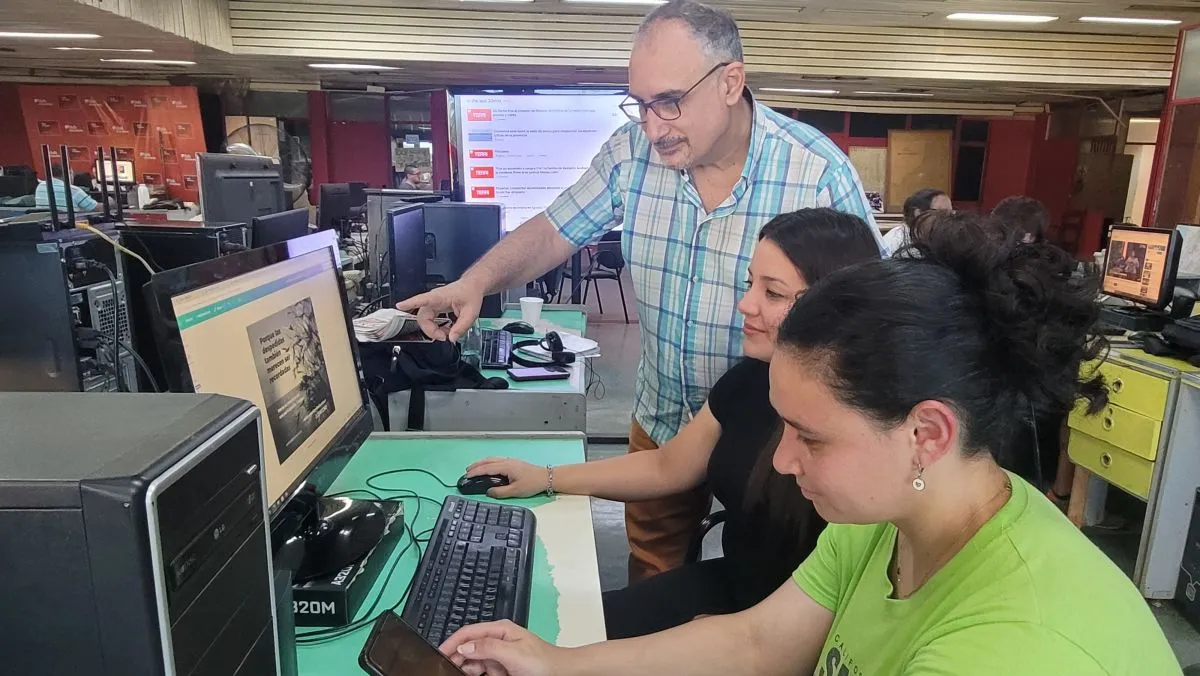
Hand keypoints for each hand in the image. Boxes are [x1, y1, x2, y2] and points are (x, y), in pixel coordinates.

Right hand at [396, 278, 484, 341]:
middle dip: (431, 330)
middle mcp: (434, 299)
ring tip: (448, 333)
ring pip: (425, 320)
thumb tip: (452, 338)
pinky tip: (447, 329)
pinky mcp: (435, 307)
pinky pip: (430, 320)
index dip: (410, 303)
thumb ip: (461, 327)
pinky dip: (437, 327)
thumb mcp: (471, 313)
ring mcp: (433, 303)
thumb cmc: (471, 294)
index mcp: (440, 297)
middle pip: (423, 317)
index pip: (422, 299)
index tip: (400, 306)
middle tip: (444, 337)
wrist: (473, 286)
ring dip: (434, 330)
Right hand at [440, 620, 562, 675]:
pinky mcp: (503, 668)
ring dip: (470, 668)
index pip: (468, 632)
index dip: (452, 642)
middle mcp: (498, 640)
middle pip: (469, 647)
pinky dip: (479, 674)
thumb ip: (488, 648)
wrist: (561, 674)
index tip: (439, 653)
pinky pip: (484, 670)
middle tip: (447, 669)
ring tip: (467, 672)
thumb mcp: (513, 654)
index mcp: (500, 630)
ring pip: (475, 661)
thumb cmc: (543, 662)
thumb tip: (465, 646)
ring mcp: (500, 655)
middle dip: (459, 658)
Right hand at [465, 458, 548, 498]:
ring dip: (482, 463)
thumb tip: (488, 492)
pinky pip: (497, 461)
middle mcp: (507, 461)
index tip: (467, 475)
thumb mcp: (515, 491)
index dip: (475, 472)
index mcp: (506, 466)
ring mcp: (511, 461)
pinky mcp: (514, 463)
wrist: (546, 478)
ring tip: (474, 469)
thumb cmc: (532, 484)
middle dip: (476, 465)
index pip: (487, 468)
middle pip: (488, 461)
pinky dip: (489, 463)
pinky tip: (488, 468)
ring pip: (492, 459)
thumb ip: (500, 492)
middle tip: (467, 471)